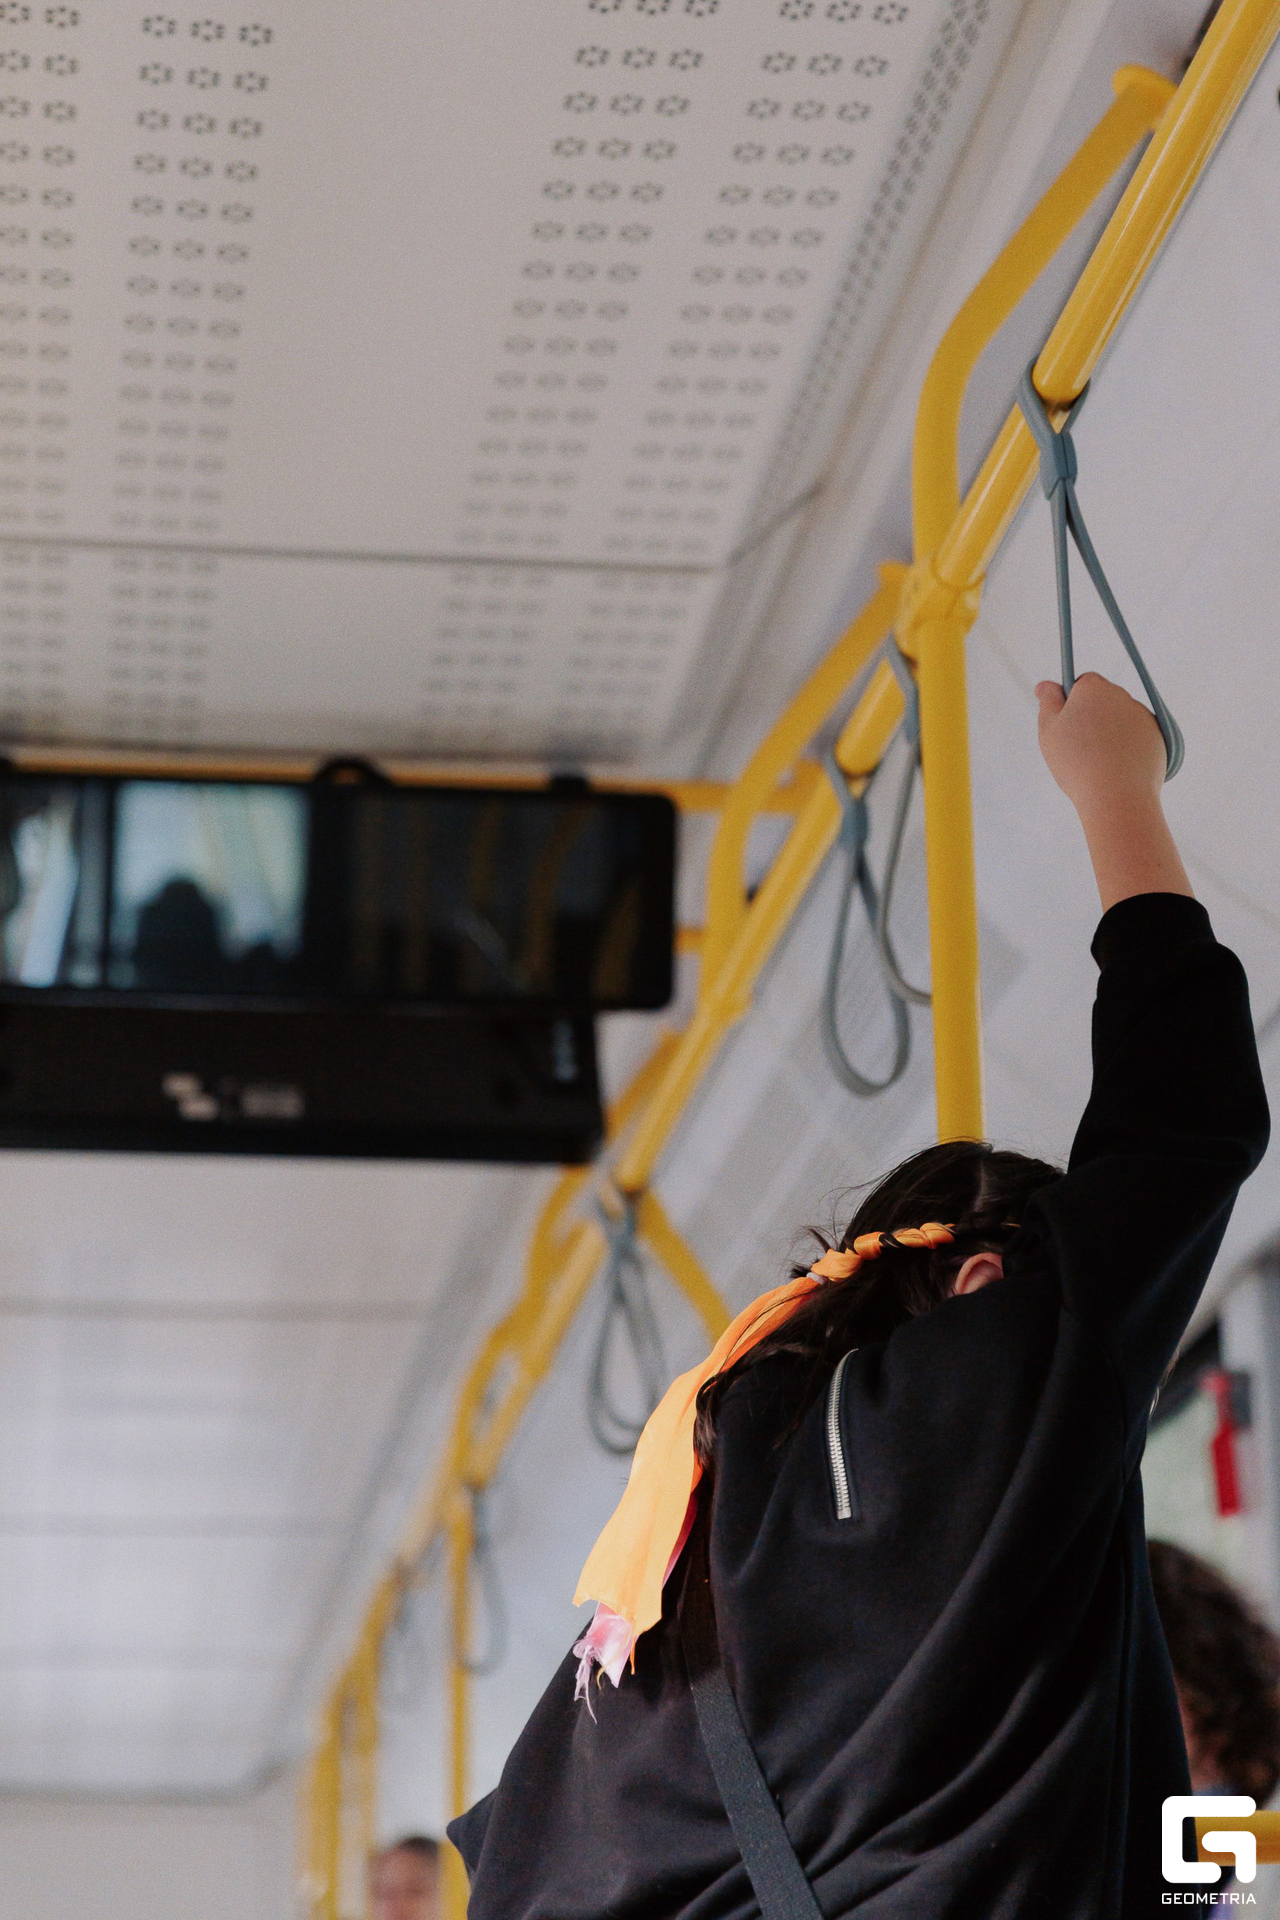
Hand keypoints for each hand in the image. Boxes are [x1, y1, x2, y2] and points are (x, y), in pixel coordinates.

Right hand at [1034, 672, 1165, 819]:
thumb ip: (1048, 702)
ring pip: (1121, 719)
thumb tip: (1046, 685)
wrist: (1117, 796)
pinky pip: (1138, 737)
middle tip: (1078, 747)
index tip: (1066, 725)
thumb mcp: (1049, 730)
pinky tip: (1117, 768)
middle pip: (1103, 701)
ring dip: (1110, 732)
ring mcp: (1143, 716)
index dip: (1072, 704)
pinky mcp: (1158, 737)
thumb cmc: (1077, 762)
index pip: (1082, 683)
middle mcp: (1122, 695)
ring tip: (1098, 762)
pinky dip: (1128, 748)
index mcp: (1094, 688)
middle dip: (1092, 717)